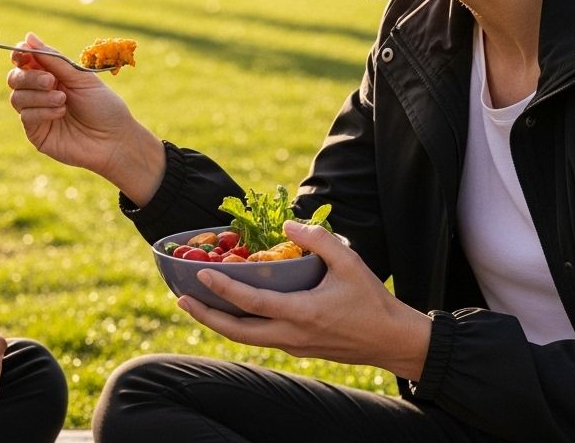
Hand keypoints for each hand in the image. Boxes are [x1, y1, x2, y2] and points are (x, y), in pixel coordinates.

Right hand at [5, 32, 164, 203]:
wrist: (115, 139)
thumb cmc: (103, 106)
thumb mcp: (80, 78)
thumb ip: (54, 59)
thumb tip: (28, 36)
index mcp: (51, 75)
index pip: (25, 61)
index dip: (20, 55)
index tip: (23, 53)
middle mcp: (40, 93)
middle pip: (15, 78)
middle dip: (30, 76)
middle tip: (51, 81)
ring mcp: (37, 114)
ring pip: (17, 97)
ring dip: (39, 96)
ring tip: (63, 99)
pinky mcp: (37, 134)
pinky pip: (26, 117)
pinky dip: (42, 111)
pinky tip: (61, 112)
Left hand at [178, 221, 432, 381]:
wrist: (393, 341)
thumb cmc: (373, 300)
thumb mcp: (350, 262)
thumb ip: (318, 240)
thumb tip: (288, 226)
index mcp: (303, 314)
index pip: (253, 303)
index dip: (223, 290)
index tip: (201, 275)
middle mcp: (292, 336)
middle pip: (237, 333)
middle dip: (206, 317)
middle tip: (181, 300)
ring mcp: (294, 346)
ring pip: (246, 340)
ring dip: (220, 323)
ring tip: (197, 305)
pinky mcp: (299, 349)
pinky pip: (261, 339)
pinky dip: (241, 326)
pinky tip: (232, 311)